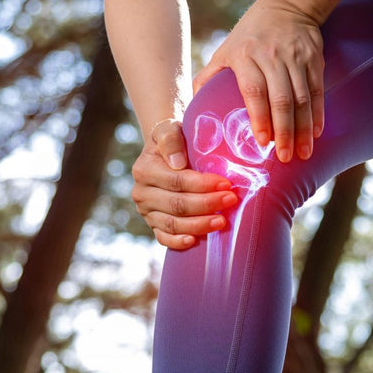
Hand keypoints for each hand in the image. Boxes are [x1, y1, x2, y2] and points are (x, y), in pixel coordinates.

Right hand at [130, 119, 240, 249]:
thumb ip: (171, 140)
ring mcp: (146, 212)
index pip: (177, 181)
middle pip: (177, 205)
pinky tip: (195, 241)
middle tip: (230, 200)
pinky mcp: (153, 225)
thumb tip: (177, 163)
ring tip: (222, 221)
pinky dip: (178, 242)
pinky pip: (164, 238)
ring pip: (173, 224)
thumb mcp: (169, 130)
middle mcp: (141, 193)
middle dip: (206, 204)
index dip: (203, 185)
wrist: (165, 154)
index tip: (226, 184)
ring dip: (199, 225)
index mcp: (144, 170)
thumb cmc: (173, 141)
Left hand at [192, 0, 324, 164]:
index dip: (260, 117)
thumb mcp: (224, 50)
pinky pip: (317, 91)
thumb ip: (209, 78)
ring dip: (304, 128)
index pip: (255, 90)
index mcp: (246, 56)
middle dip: (285, 131)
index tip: (263, 142)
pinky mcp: (314, 60)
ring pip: (302, 99)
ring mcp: (295, 58)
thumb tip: (195, 109)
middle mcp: (272, 57)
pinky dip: (318, 114)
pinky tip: (316, 133)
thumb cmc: (249, 35)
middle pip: (281, 99)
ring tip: (303, 152)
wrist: (287, 4)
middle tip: (285, 157)